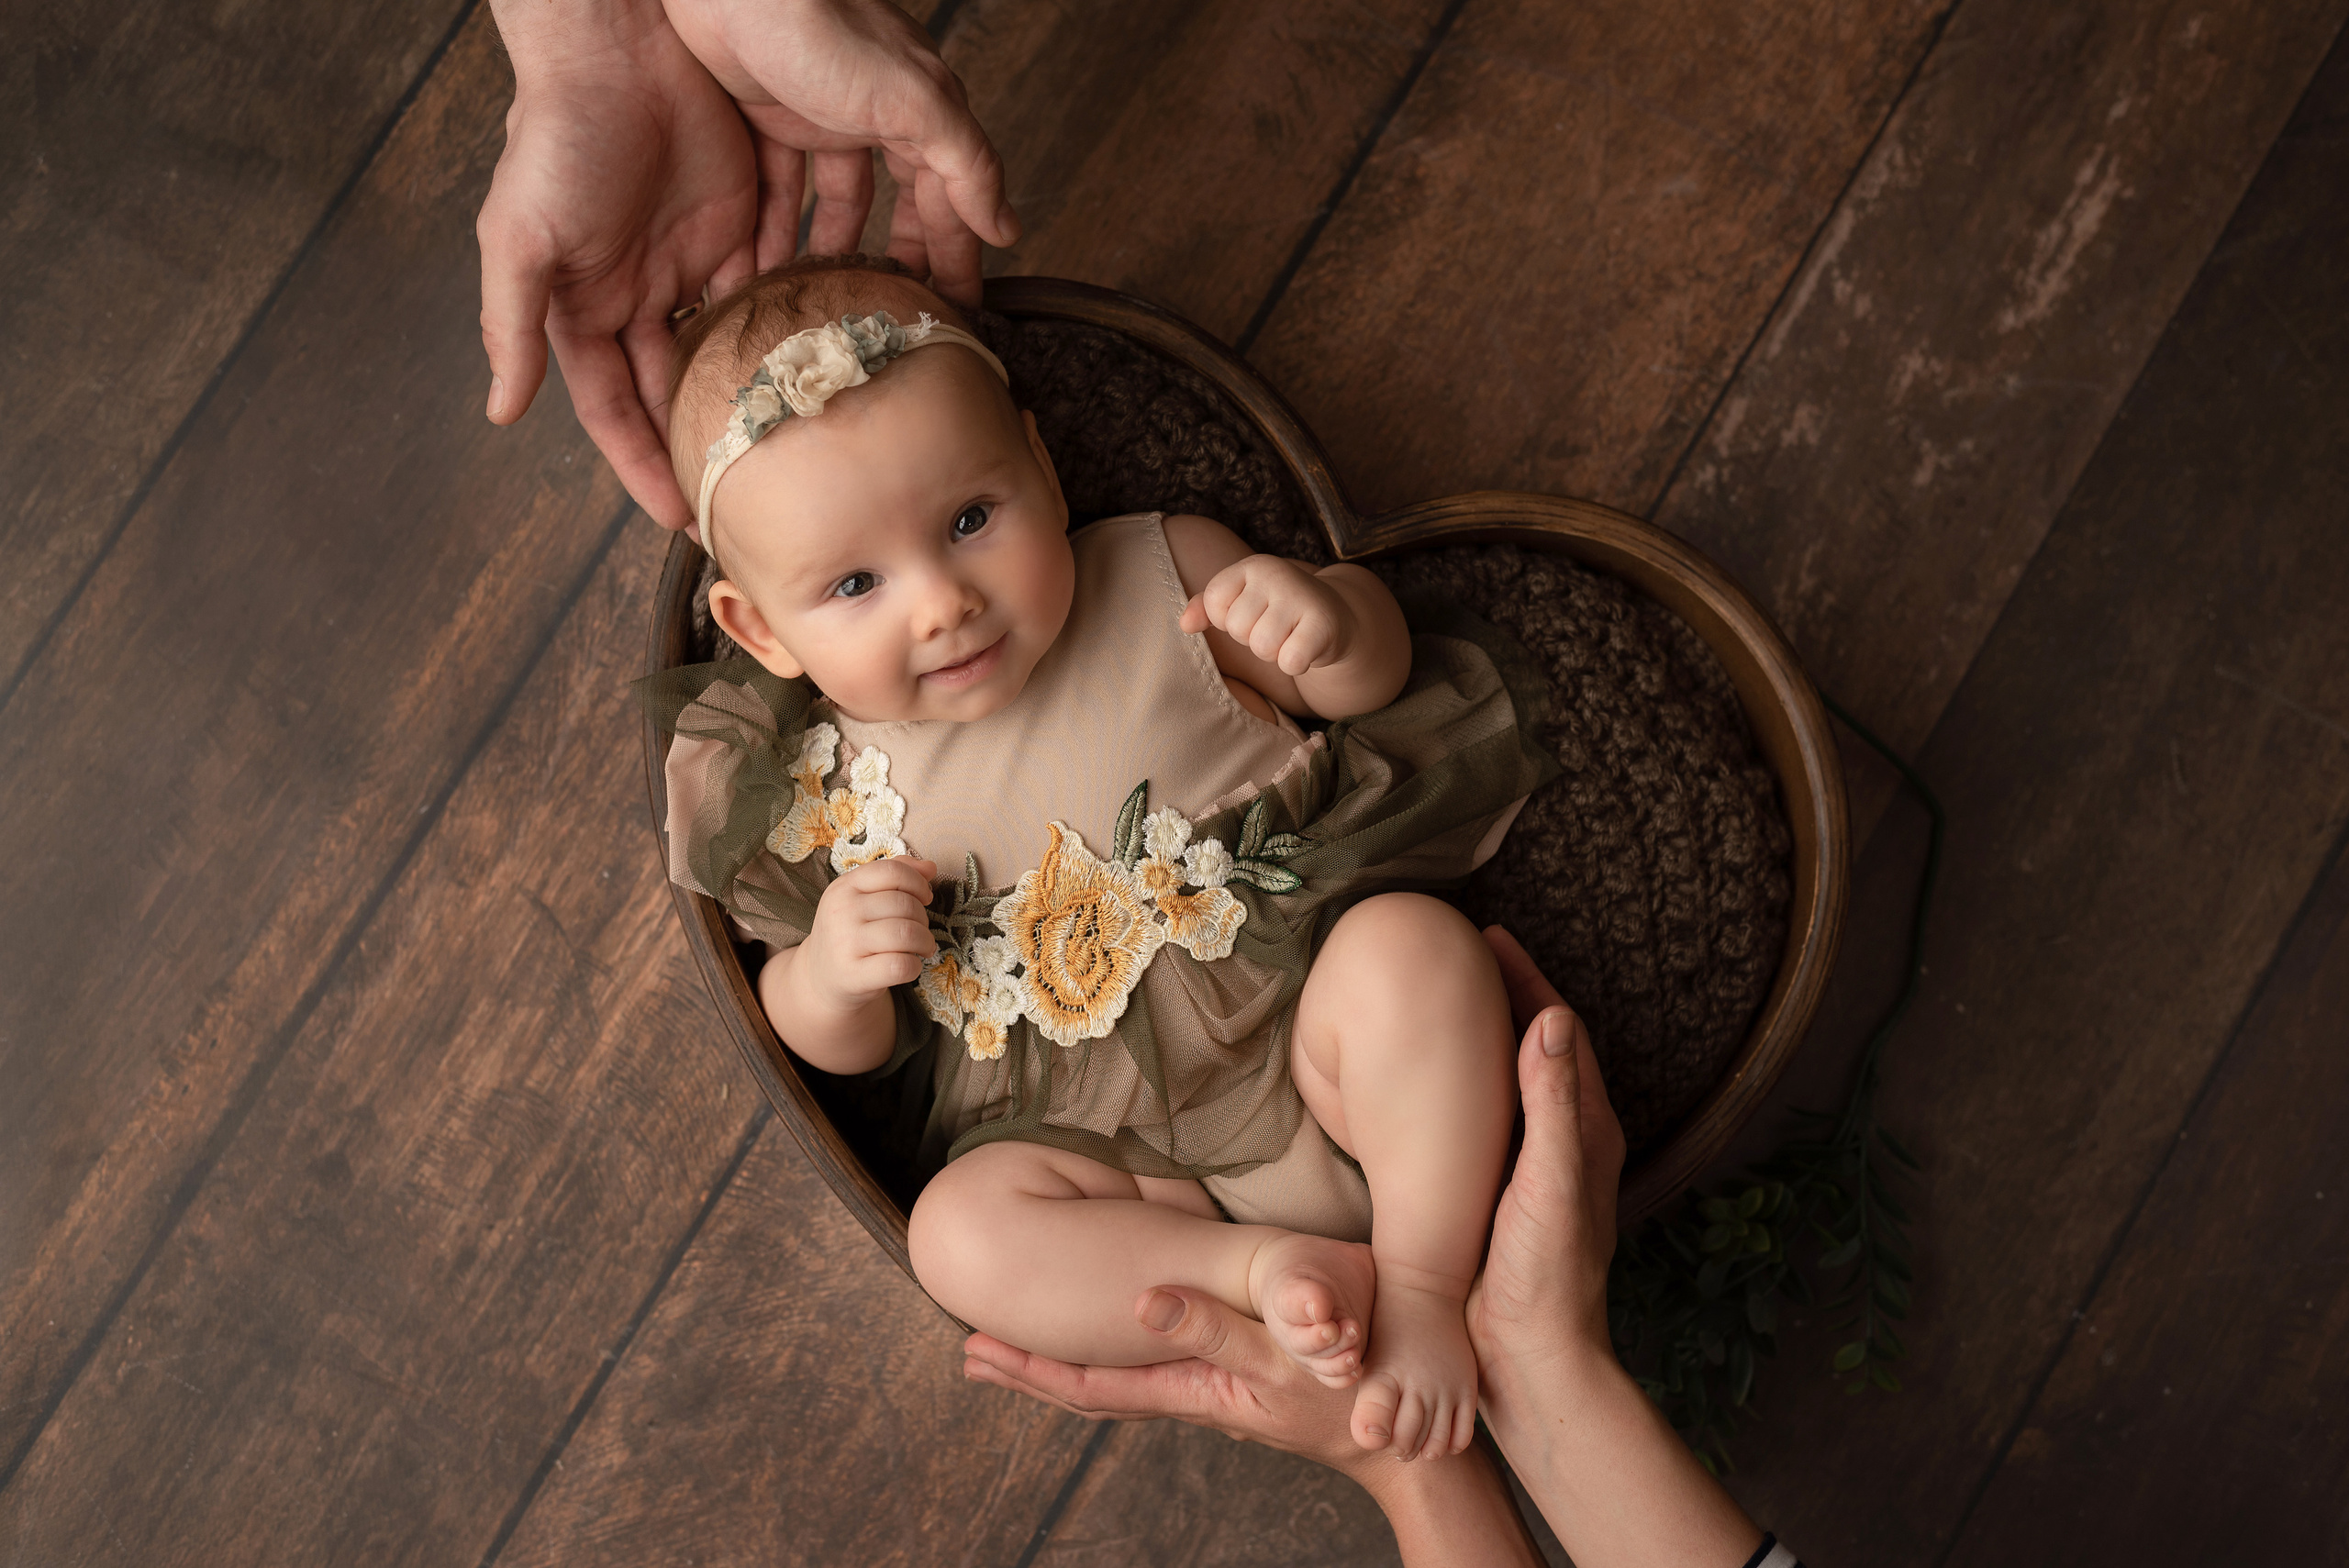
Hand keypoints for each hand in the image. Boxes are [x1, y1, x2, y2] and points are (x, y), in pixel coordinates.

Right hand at [478, 0, 757, 529]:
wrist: (622, 48)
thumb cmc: (557, 136)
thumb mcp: (519, 237)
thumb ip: (512, 327)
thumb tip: (501, 412)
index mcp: (583, 307)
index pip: (613, 407)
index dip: (640, 461)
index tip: (675, 515)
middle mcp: (639, 295)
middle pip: (672, 393)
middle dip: (700, 448)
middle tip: (738, 505)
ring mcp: (692, 262)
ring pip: (723, 351)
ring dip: (749, 400)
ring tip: (785, 455)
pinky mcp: (741, 223)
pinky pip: (767, 292)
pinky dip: (785, 334)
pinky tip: (814, 377)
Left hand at [663, 0, 1018, 304]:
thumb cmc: (824, 29)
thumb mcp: (915, 102)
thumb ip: (967, 165)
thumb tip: (1007, 229)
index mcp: (919, 112)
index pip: (950, 199)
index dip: (957, 256)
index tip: (957, 312)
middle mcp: (871, 115)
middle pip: (894, 206)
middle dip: (896, 261)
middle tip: (892, 316)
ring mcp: (815, 116)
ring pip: (831, 204)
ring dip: (827, 255)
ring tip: (822, 306)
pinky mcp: (762, 116)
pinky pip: (774, 188)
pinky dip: (771, 230)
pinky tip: (764, 270)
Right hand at [798, 854, 938, 1009]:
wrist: (819, 978)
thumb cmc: (851, 933)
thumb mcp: (861, 898)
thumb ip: (895, 877)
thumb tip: (930, 867)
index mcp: (844, 887)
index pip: (891, 871)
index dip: (918, 882)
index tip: (925, 897)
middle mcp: (841, 912)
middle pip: (904, 904)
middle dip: (923, 918)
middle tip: (920, 930)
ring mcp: (845, 944)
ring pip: (907, 933)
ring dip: (925, 942)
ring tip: (922, 948)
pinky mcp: (853, 975)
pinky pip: (900, 966)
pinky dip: (914, 966)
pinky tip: (909, 966)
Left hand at [963, 1286, 1378, 1478]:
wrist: (1399, 1438)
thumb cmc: (1345, 1396)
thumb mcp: (1277, 1360)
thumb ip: (1212, 1327)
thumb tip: (1139, 1302)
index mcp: (1188, 1389)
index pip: (1091, 1386)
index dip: (1033, 1369)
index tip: (978, 1351)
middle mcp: (1188, 1393)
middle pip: (1091, 1388)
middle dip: (1030, 1372)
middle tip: (971, 1353)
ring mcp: (1209, 1388)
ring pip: (1119, 1379)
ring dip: (1064, 1364)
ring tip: (1019, 1346)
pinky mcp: (1232, 1376)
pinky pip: (1153, 1369)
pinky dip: (1114, 1356)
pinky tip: (1113, 1340)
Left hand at [1178, 555, 1350, 677]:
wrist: (1334, 616)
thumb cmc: (1276, 611)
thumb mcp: (1241, 600)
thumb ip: (1206, 606)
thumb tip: (1185, 624)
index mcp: (1252, 566)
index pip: (1214, 602)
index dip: (1227, 619)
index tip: (1251, 614)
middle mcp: (1277, 574)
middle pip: (1238, 628)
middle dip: (1252, 639)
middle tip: (1275, 628)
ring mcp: (1302, 597)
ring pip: (1263, 646)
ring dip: (1273, 653)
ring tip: (1289, 637)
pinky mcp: (1324, 624)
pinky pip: (1289, 661)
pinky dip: (1295, 664)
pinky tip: (1305, 648)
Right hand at [1466, 927, 1625, 1383]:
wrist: (1530, 1361)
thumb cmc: (1547, 1277)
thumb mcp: (1552, 1183)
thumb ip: (1554, 1104)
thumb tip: (1551, 1017)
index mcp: (1586, 1130)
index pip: (1557, 1031)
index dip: (1525, 979)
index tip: (1487, 937)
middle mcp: (1563, 1141)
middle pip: (1532, 1047)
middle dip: (1501, 996)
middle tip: (1459, 953)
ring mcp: (1530, 1167)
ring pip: (1506, 1082)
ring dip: (1478, 1038)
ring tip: (1440, 1001)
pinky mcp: (1498, 1194)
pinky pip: (1479, 1121)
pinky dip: (1458, 1087)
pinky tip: (1426, 1087)